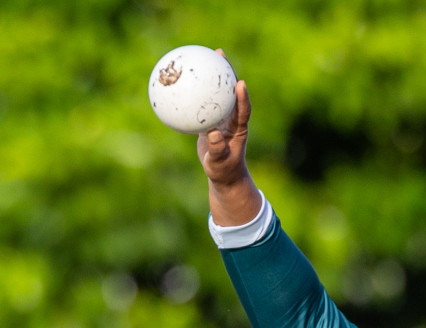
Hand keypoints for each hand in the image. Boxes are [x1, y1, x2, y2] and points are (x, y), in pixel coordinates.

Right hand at [195, 57, 262, 226]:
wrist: (222, 175)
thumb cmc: (223, 171)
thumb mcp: (219, 162)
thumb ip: (217, 149)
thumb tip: (213, 134)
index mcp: (238, 128)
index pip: (243, 109)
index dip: (242, 96)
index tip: (240, 83)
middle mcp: (232, 118)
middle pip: (231, 91)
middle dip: (227, 72)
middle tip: (219, 55)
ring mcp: (222, 117)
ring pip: (217, 92)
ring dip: (212, 75)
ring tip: (203, 57)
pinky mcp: (211, 119)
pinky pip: (203, 102)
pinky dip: (196, 91)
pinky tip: (182, 81)